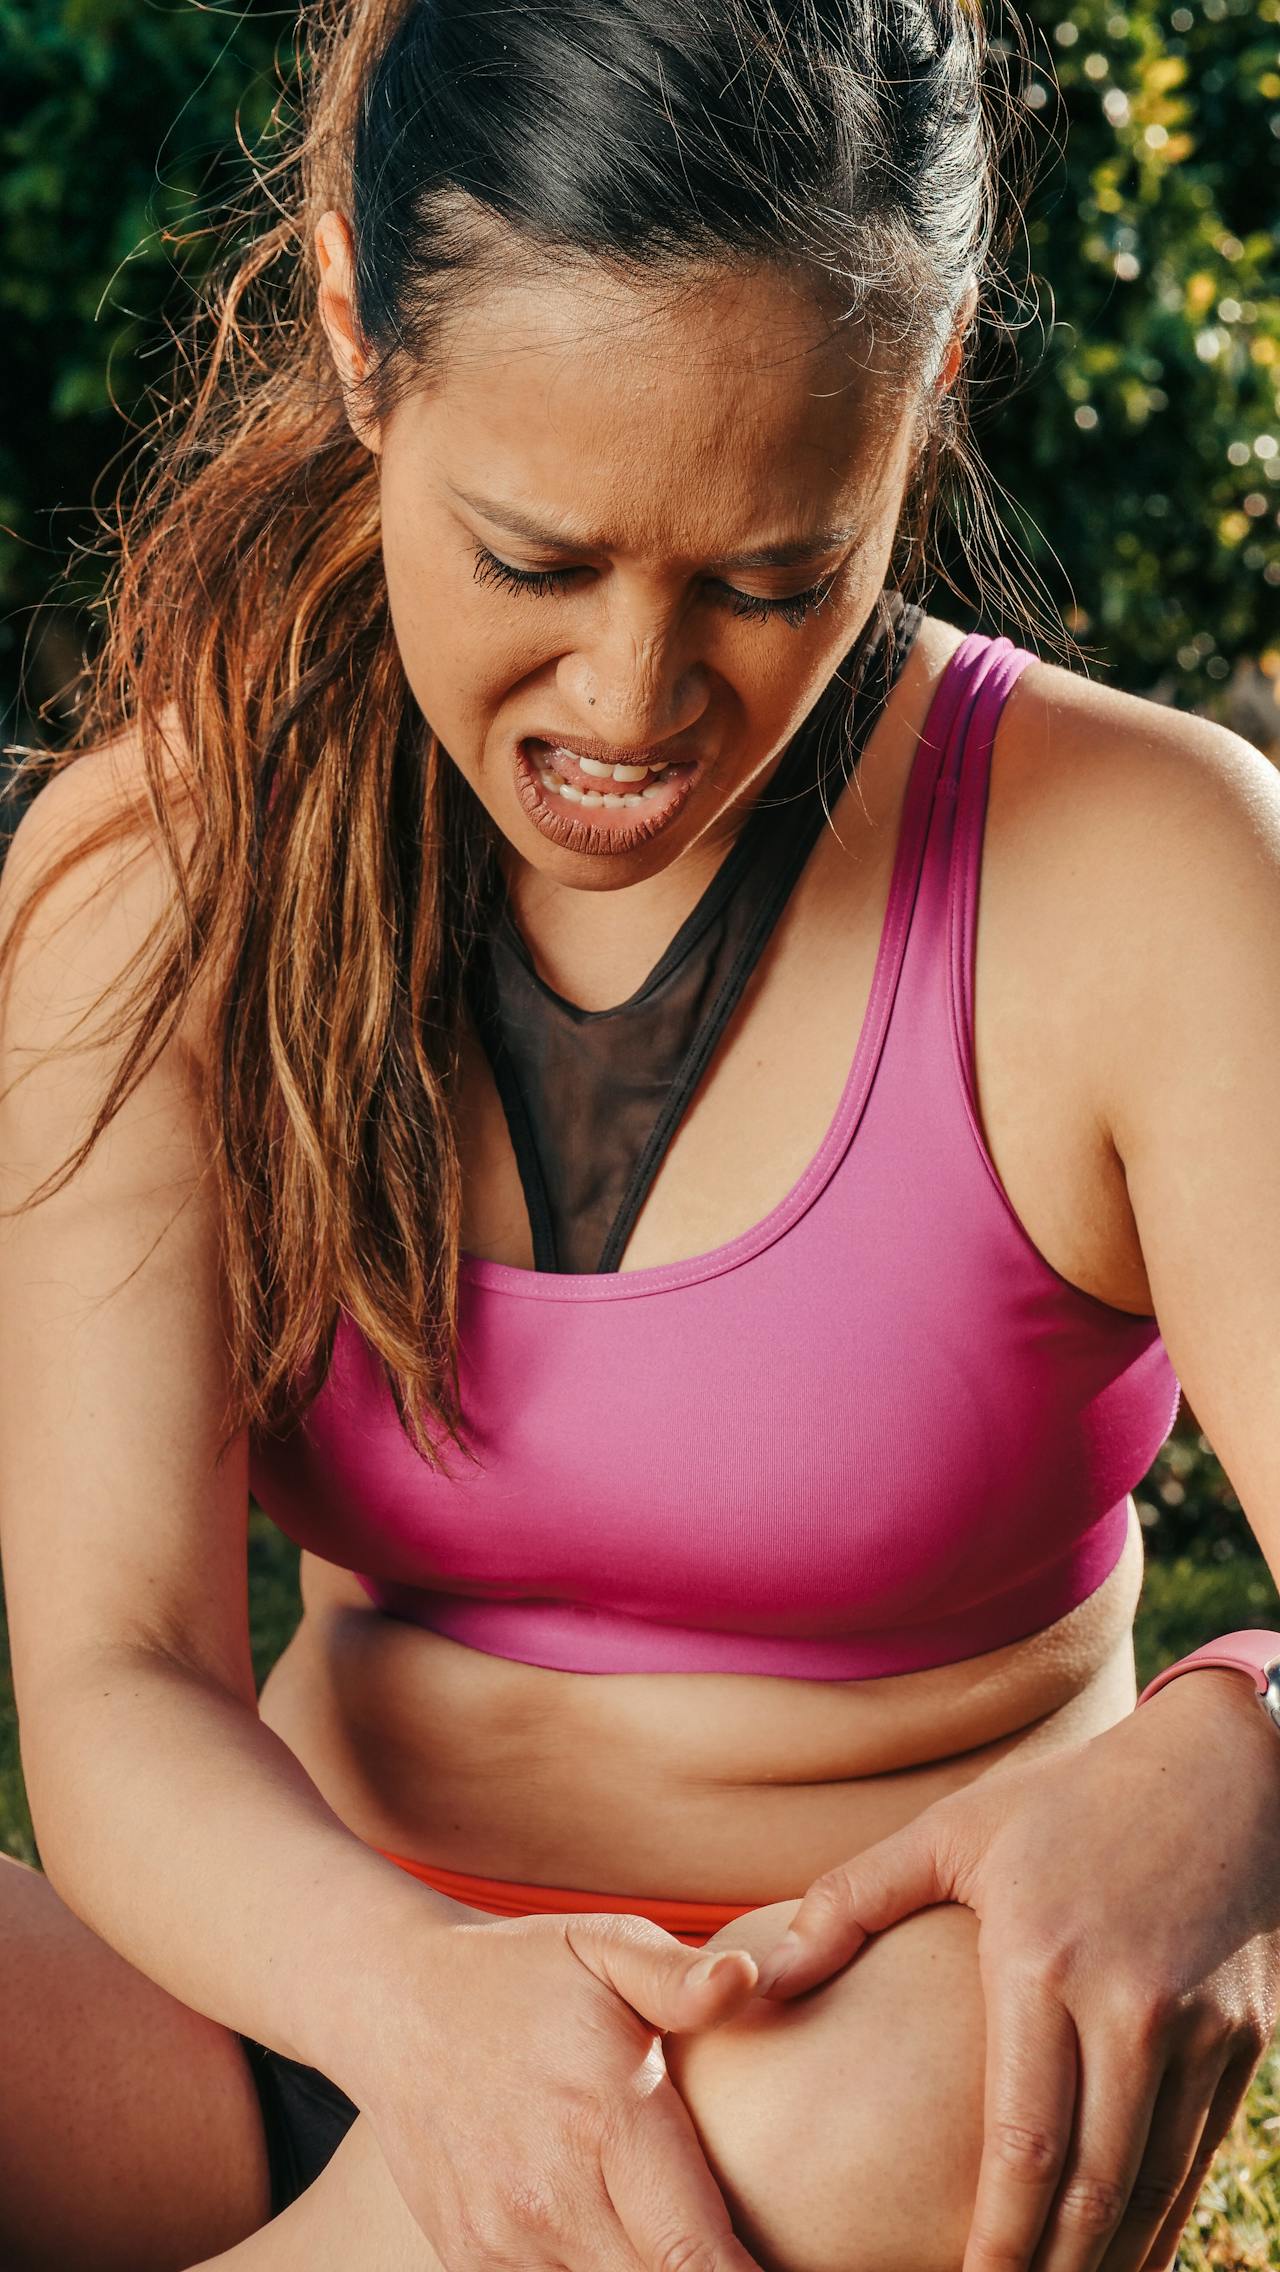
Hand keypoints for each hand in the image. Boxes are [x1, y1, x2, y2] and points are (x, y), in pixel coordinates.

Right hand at [355, 1902, 768, 2269]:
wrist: (396, 2005)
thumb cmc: (523, 1972)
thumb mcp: (603, 1945)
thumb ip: (679, 1976)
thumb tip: (747, 1979)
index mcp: (604, 2121)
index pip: (694, 2258)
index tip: (797, 2266)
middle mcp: (552, 2199)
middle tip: (735, 2241)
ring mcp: (503, 2243)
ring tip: (676, 2235)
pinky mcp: (471, 2263)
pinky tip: (614, 2237)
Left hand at [750, 1668, 1279, 2271]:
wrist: (1226, 1769)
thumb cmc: (1069, 1799)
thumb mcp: (955, 1830)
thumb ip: (851, 1901)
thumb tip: (759, 1979)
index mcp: (1043, 1959)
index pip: (1020, 2141)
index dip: (995, 2240)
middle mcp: (1128, 2005)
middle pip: (1091, 2186)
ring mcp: (1196, 2028)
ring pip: (1152, 2185)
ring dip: (1110, 2260)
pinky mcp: (1242, 2038)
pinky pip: (1197, 2153)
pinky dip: (1161, 2216)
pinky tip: (1124, 2250)